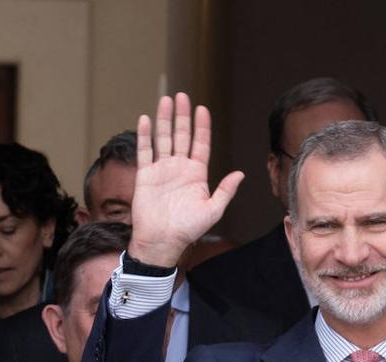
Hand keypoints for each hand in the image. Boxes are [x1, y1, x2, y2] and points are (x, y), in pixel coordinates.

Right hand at [129, 92, 243, 267]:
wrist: (162, 241)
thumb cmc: (189, 229)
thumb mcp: (213, 210)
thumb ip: (225, 191)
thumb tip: (240, 174)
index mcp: (197, 174)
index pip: (200, 144)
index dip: (202, 126)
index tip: (202, 109)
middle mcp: (179, 168)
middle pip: (181, 135)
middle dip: (182, 116)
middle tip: (181, 96)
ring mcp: (162, 170)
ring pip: (163, 138)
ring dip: (164, 120)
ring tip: (166, 100)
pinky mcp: (145, 175)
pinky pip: (145, 151)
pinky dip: (145, 135)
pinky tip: (145, 119)